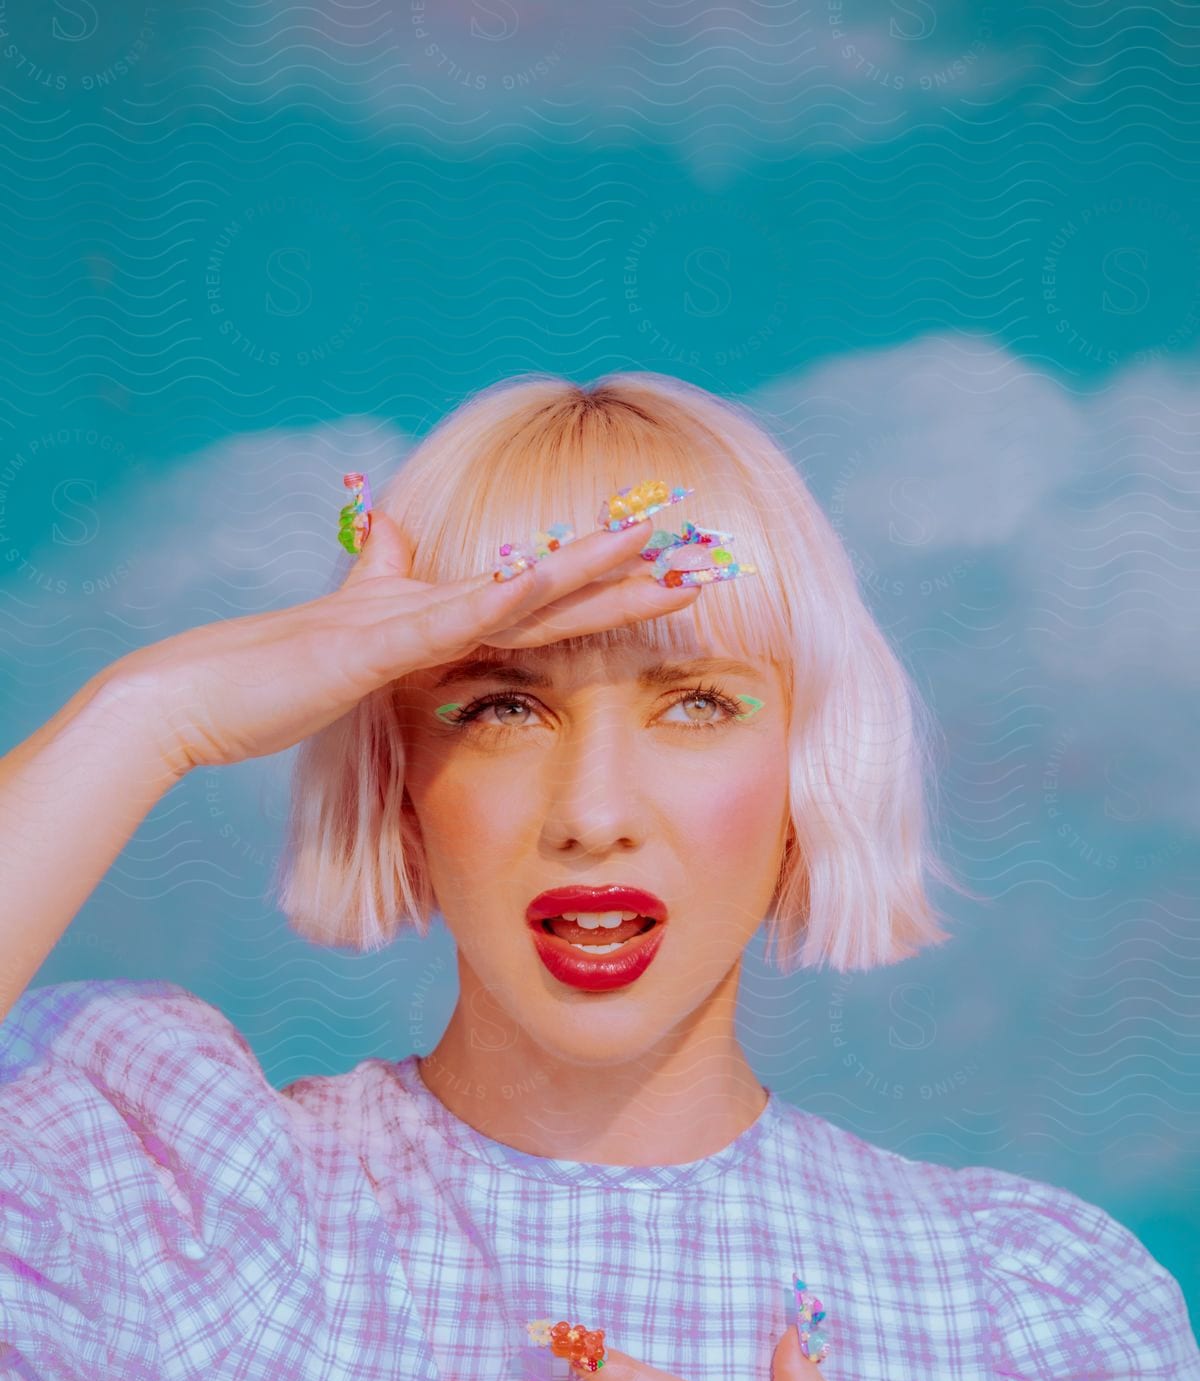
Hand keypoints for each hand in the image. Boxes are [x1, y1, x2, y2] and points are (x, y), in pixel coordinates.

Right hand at [104, 508, 694, 775]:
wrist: (199, 695)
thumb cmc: (271, 682)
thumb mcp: (347, 646)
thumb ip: (383, 602)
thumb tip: (399, 546)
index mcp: (439, 620)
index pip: (546, 606)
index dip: (613, 591)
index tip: (678, 580)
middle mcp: (434, 607)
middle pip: (554, 588)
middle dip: (633, 573)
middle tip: (708, 554)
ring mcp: (407, 618)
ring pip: (518, 586)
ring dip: (590, 564)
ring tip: (658, 539)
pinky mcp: (374, 641)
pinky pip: (451, 618)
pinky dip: (504, 597)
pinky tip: (553, 578)